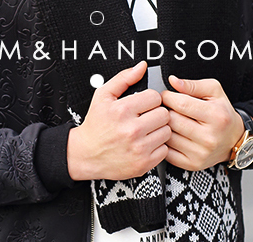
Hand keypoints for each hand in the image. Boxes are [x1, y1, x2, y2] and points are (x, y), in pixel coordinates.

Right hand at [67, 61, 170, 181]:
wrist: (86, 155)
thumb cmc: (95, 126)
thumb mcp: (103, 97)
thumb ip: (123, 78)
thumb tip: (142, 67)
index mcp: (122, 111)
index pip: (155, 97)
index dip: (150, 100)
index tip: (143, 106)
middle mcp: (131, 130)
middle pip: (164, 114)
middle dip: (156, 114)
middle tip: (145, 119)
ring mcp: (138, 148)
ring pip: (166, 132)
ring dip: (158, 130)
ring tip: (145, 132)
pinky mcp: (143, 163)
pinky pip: (164, 150)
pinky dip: (157, 147)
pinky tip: (145, 144)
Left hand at [161, 76, 244, 170]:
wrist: (234, 140)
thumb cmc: (222, 114)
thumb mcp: (214, 92)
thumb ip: (193, 84)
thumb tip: (173, 81)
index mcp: (217, 117)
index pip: (182, 104)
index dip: (168, 97)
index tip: (166, 96)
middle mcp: (209, 137)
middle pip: (173, 121)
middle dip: (166, 111)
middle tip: (168, 109)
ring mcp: (200, 153)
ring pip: (168, 136)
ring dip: (164, 127)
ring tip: (171, 122)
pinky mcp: (191, 164)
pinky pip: (167, 151)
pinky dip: (165, 142)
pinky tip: (172, 135)